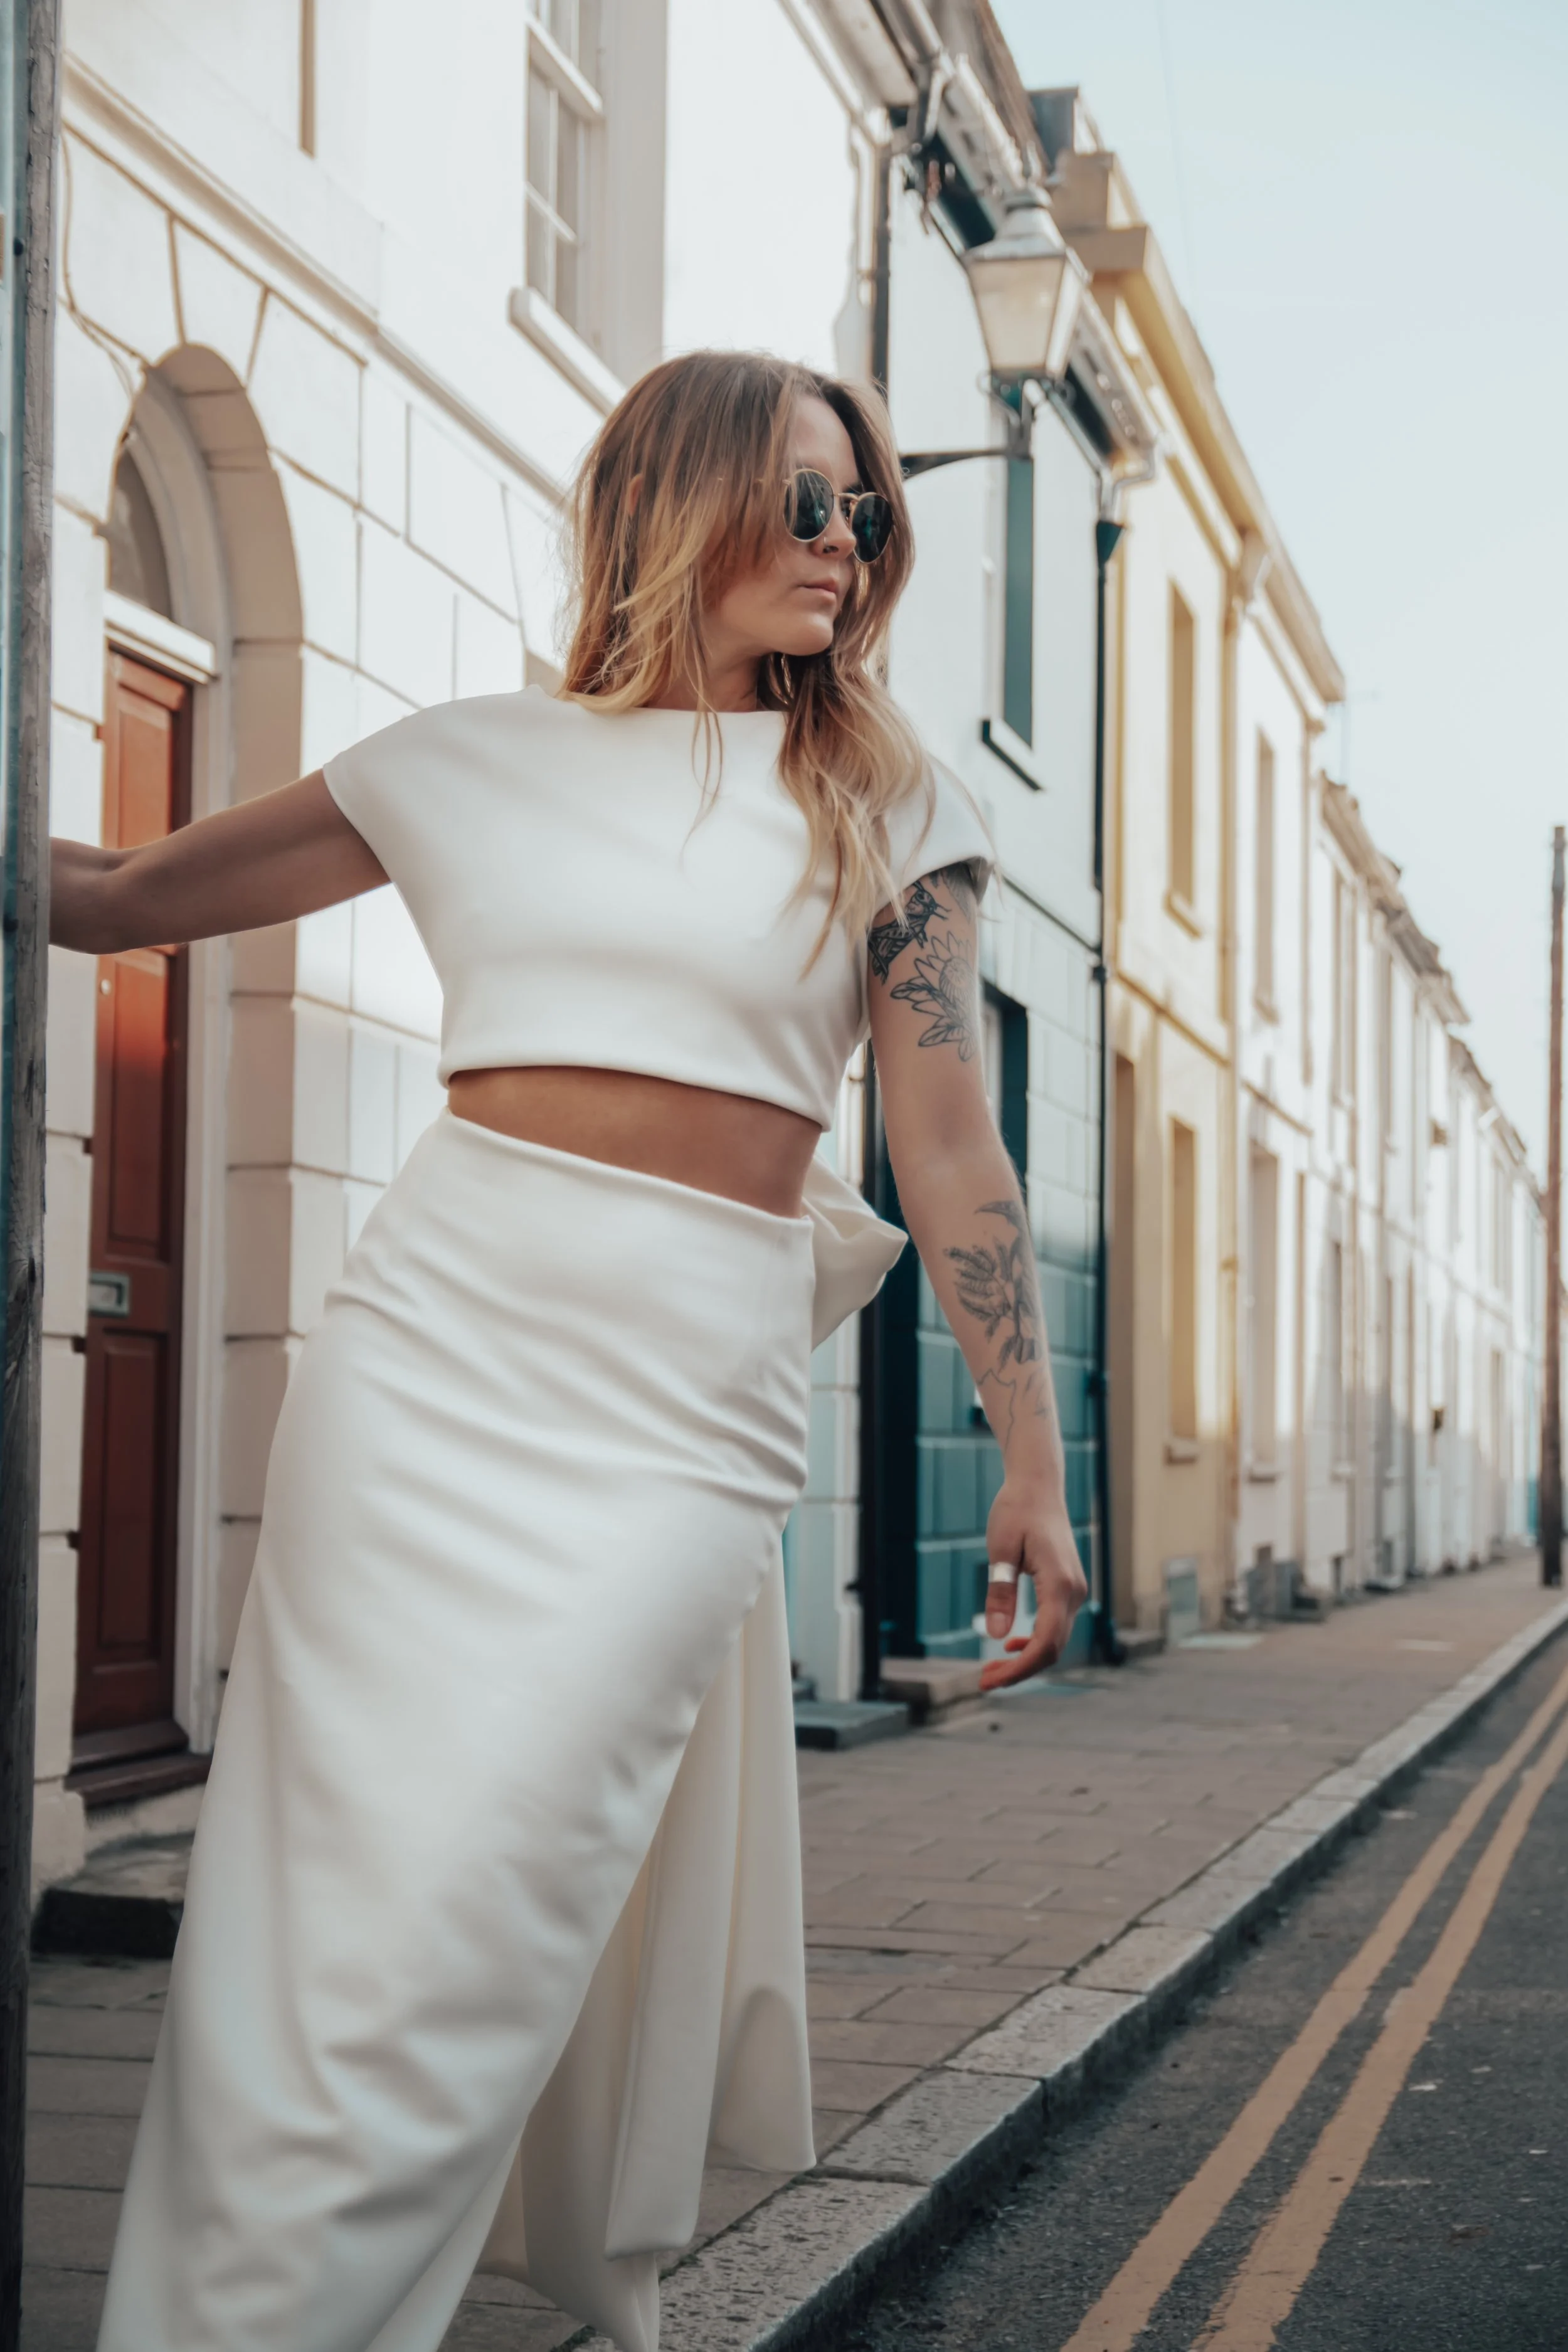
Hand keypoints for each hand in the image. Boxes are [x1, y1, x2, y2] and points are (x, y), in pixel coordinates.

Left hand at [979, 1474, 1088, 1691]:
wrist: (1038, 1486)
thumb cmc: (1016, 1511)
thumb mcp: (1000, 1549)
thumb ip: (1001, 1593)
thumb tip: (997, 1636)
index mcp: (1059, 1584)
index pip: (1045, 1643)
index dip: (1019, 1670)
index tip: (990, 1681)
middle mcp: (1074, 1592)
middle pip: (1052, 1649)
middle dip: (1020, 1671)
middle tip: (984, 1681)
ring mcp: (1075, 1591)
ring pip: (1056, 1641)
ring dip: (1027, 1660)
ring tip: (993, 1669)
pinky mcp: (1068, 1589)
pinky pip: (1056, 1626)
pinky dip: (1035, 1643)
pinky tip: (1012, 1645)